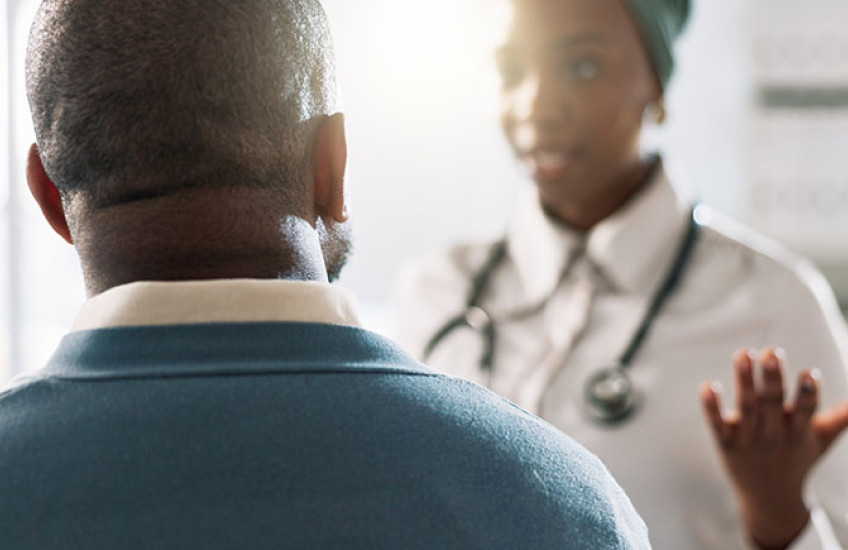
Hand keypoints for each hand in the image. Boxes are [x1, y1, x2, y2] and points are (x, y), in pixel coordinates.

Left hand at [699, 348, 847, 549]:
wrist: (769, 499)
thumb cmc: (797, 458)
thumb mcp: (821, 438)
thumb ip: (843, 416)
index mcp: (799, 430)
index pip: (806, 409)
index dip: (808, 393)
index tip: (810, 373)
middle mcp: (774, 432)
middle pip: (773, 402)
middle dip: (773, 377)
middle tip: (772, 351)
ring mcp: (749, 439)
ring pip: (746, 407)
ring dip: (744, 380)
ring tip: (743, 353)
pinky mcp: (726, 443)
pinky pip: (717, 424)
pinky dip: (712, 407)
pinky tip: (708, 386)